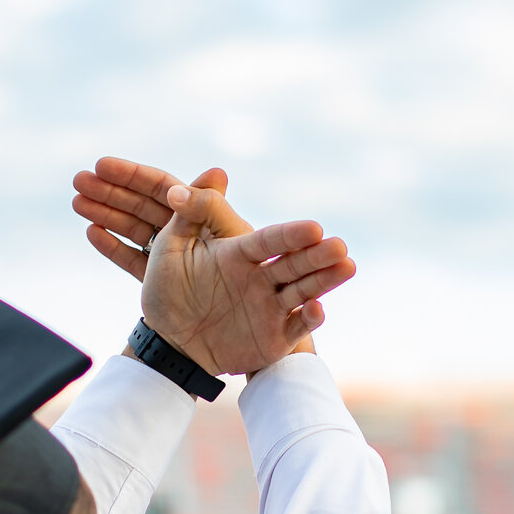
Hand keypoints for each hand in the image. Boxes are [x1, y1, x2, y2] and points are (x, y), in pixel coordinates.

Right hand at [72, 158, 248, 277]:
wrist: (219, 334)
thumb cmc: (235, 283)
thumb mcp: (223, 239)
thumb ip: (213, 206)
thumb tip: (208, 173)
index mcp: (204, 217)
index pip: (163, 187)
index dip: (133, 175)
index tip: (102, 165)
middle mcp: (188, 233)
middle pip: (143, 204)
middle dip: (111, 191)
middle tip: (79, 181)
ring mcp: (172, 257)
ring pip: (135, 228)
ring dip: (106, 213)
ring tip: (77, 202)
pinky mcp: (160, 280)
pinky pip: (134, 258)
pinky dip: (114, 246)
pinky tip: (93, 232)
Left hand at [144, 181, 353, 376]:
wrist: (167, 342)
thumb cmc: (168, 291)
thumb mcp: (171, 248)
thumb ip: (191, 213)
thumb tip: (213, 170)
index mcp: (240, 253)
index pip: (271, 241)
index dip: (291, 235)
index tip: (313, 228)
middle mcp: (262, 277)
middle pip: (296, 263)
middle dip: (318, 255)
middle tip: (339, 246)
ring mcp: (270, 307)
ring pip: (304, 290)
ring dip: (326, 279)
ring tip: (347, 266)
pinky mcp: (274, 337)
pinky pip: (296, 326)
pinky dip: (309, 318)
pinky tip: (316, 308)